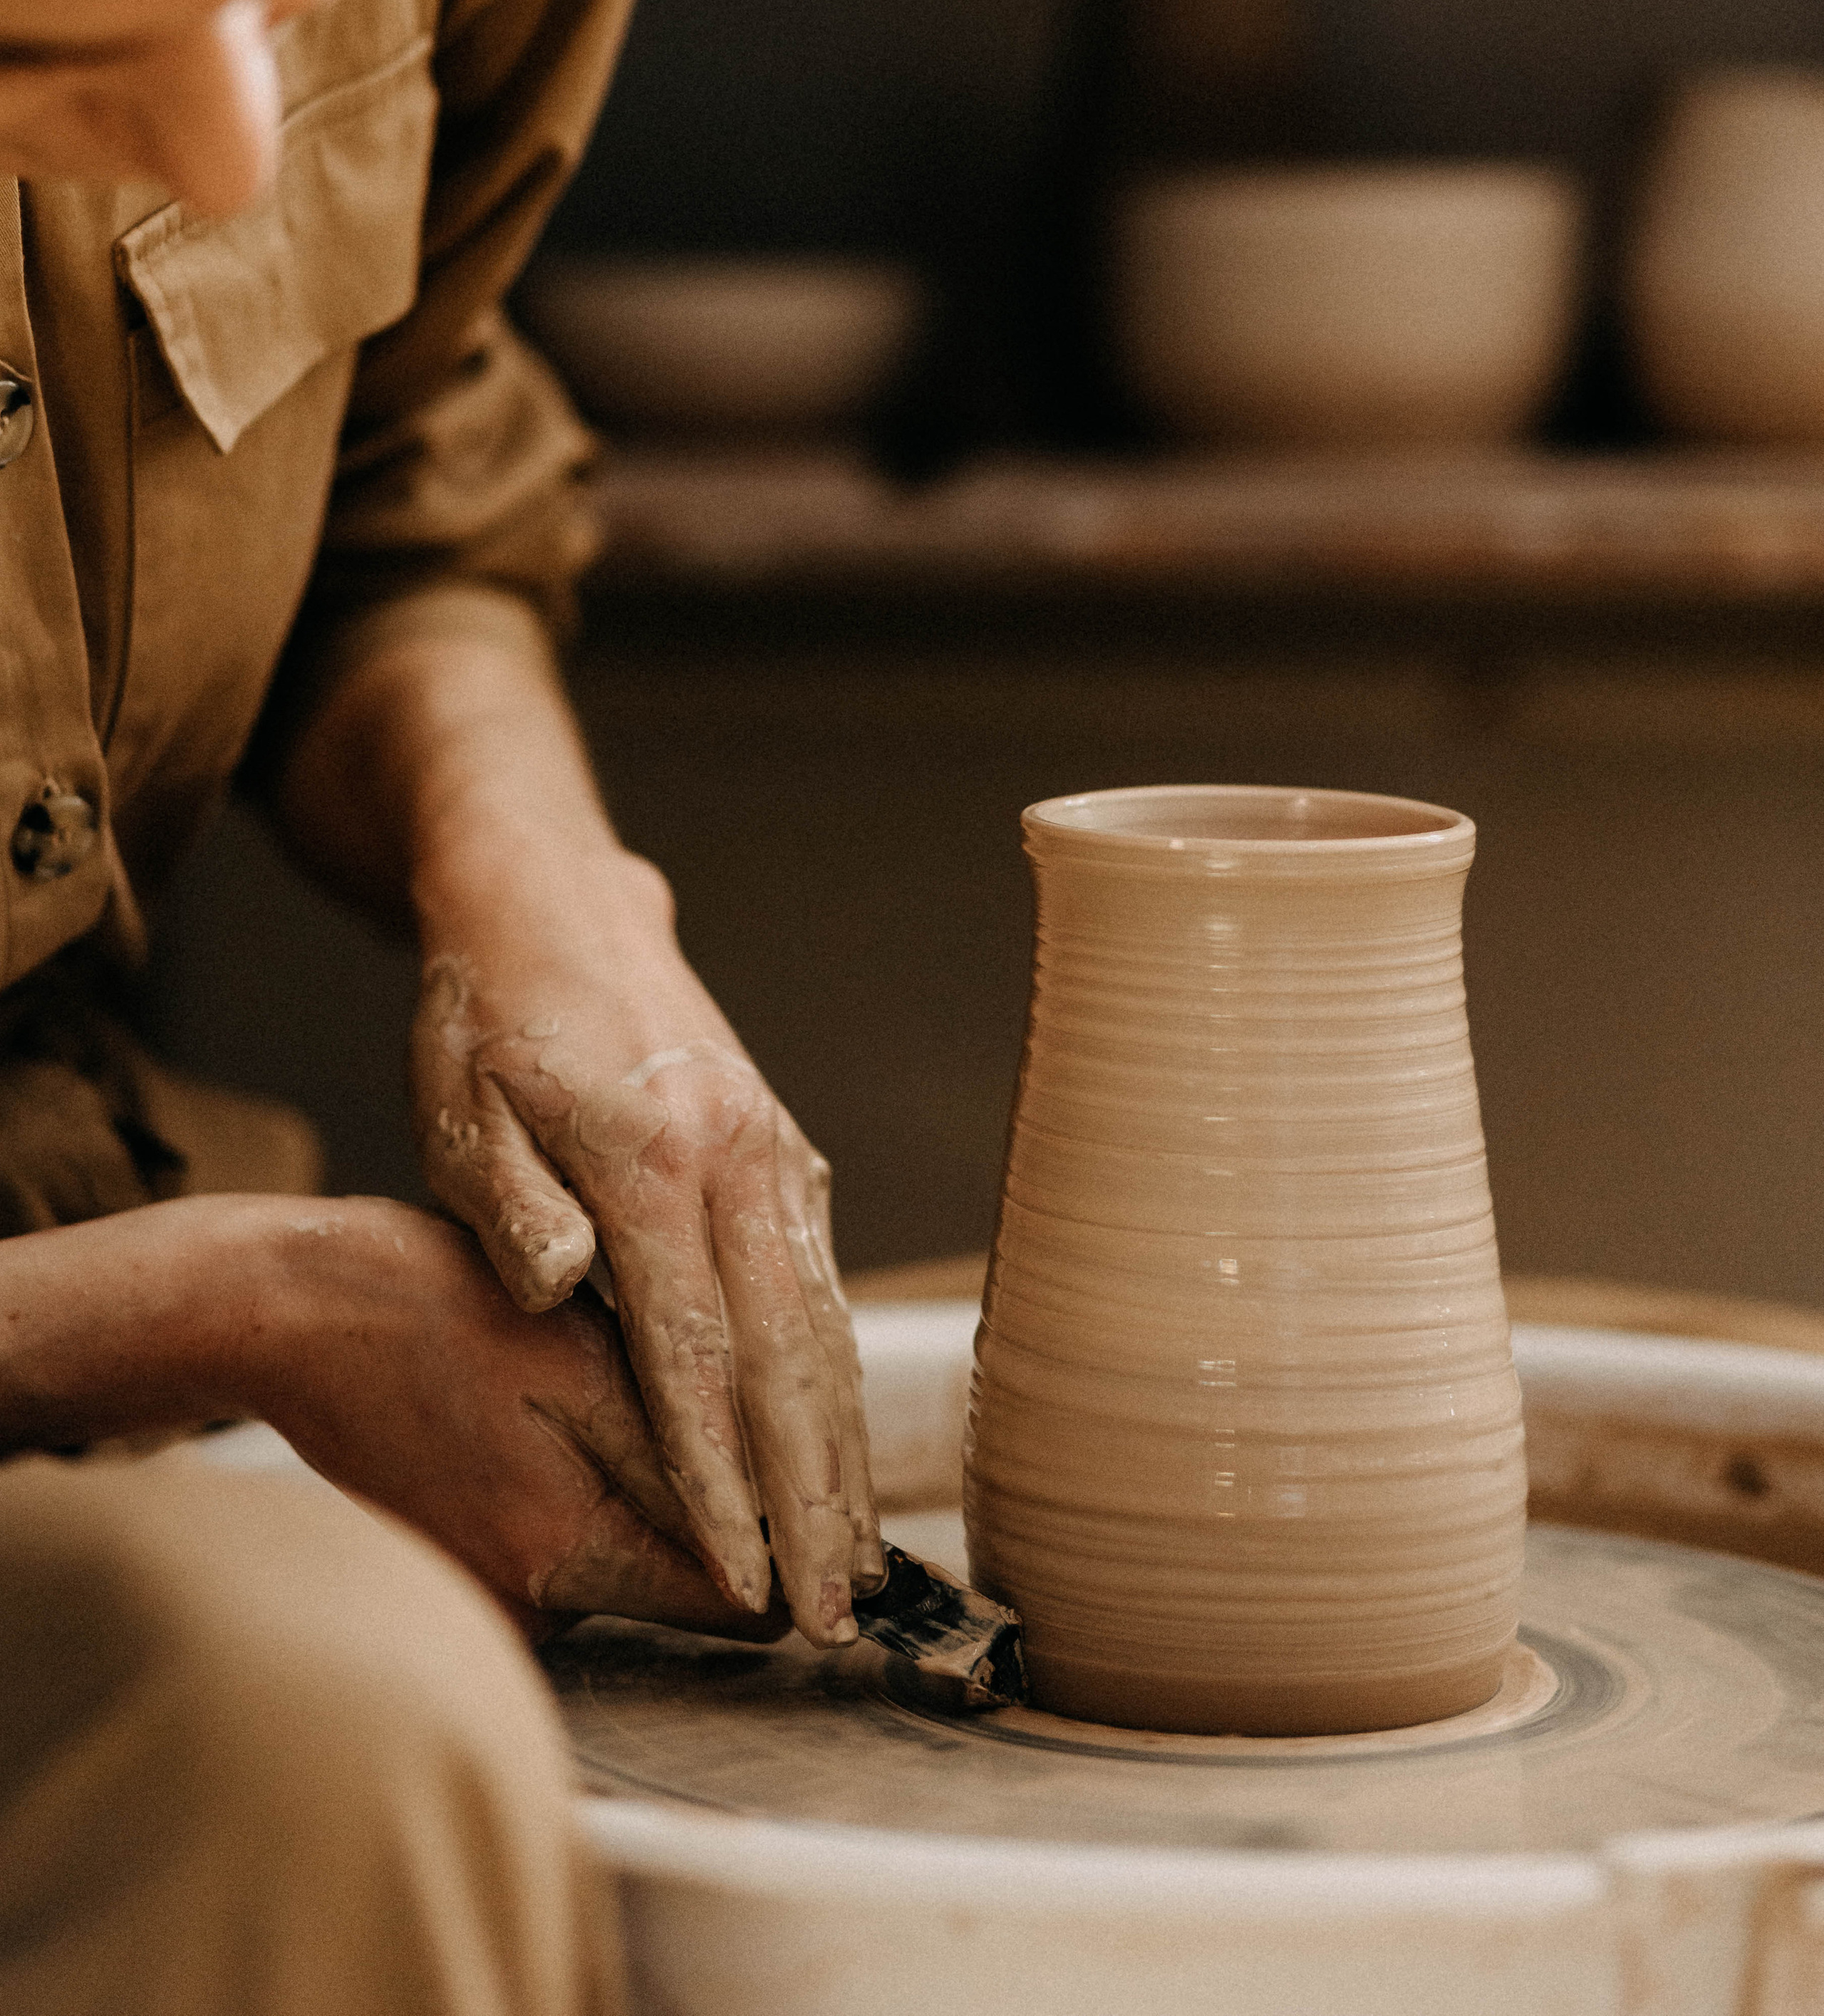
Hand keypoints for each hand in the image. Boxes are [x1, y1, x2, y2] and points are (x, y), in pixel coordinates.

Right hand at [250, 1199, 787, 1640]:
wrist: (295, 1312)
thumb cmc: (441, 1313)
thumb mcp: (591, 1371)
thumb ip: (687, 1474)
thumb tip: (780, 1560)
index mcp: (571, 1561)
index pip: (736, 1605)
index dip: (787, 1551)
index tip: (808, 1490)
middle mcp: (527, 1612)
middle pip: (677, 1582)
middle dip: (698, 1500)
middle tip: (660, 1397)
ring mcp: (485, 1597)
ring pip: (620, 1554)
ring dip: (630, 1485)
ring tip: (579, 1387)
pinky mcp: (458, 1569)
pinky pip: (558, 1542)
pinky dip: (567, 1484)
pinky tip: (531, 1412)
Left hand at [411, 947, 882, 1645]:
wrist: (553, 902)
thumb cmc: (488, 1017)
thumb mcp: (461, 1102)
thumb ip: (509, 1203)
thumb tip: (556, 1289)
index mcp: (654, 1155)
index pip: (694, 1351)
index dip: (720, 1476)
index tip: (740, 1579)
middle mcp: (738, 1157)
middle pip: (789, 1355)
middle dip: (813, 1498)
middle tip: (832, 1616)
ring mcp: (774, 1153)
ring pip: (824, 1326)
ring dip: (844, 1453)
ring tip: (858, 1564)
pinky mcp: (784, 1153)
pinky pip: (820, 1285)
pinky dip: (838, 1380)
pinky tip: (846, 1449)